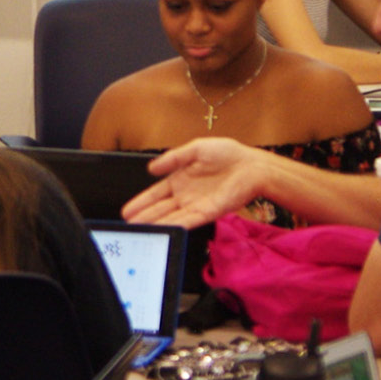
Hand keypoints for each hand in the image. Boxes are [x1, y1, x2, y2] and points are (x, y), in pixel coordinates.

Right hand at [123, 138, 268, 227]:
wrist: (252, 165)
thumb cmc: (228, 154)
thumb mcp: (196, 149)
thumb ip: (174, 158)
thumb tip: (151, 168)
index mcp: (181, 179)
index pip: (156, 193)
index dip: (142, 201)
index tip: (128, 210)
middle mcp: (186, 195)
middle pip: (161, 208)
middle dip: (144, 216)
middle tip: (129, 225)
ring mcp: (197, 205)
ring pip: (172, 217)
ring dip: (157, 224)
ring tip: (141, 230)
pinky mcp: (210, 212)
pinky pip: (190, 220)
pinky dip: (178, 225)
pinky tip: (166, 229)